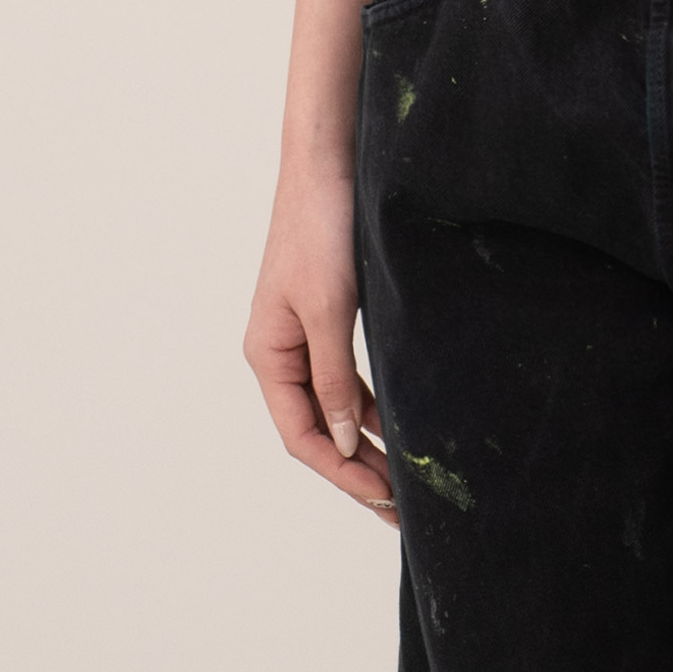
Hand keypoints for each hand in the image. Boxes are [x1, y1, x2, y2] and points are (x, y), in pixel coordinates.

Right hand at [244, 167, 398, 528]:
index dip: (341, 473)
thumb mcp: (329, 308)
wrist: (330, 164)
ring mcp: (305, 336)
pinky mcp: (330, 317)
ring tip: (404, 479)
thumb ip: (335, 376)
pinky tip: (398, 425)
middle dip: (356, 469)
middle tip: (400, 507)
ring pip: (336, 407)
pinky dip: (371, 405)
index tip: (381, 498)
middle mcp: (282, 352)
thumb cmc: (322, 228)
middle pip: (318, 429)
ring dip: (367, 442)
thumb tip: (347, 440)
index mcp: (269, 355)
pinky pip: (348, 378)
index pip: (301, 435)